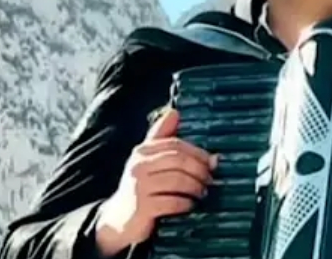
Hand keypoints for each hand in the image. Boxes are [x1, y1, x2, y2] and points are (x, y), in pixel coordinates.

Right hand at [94, 108, 217, 256]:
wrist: (118, 219)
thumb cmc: (140, 185)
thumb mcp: (147, 159)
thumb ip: (161, 137)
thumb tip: (175, 112)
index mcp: (142, 151)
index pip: (175, 144)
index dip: (197, 152)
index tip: (213, 161)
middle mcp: (138, 165)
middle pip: (178, 160)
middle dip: (199, 169)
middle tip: (211, 179)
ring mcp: (138, 187)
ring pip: (178, 180)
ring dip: (196, 187)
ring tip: (203, 192)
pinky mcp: (142, 208)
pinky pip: (172, 201)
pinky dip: (186, 203)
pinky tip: (190, 205)